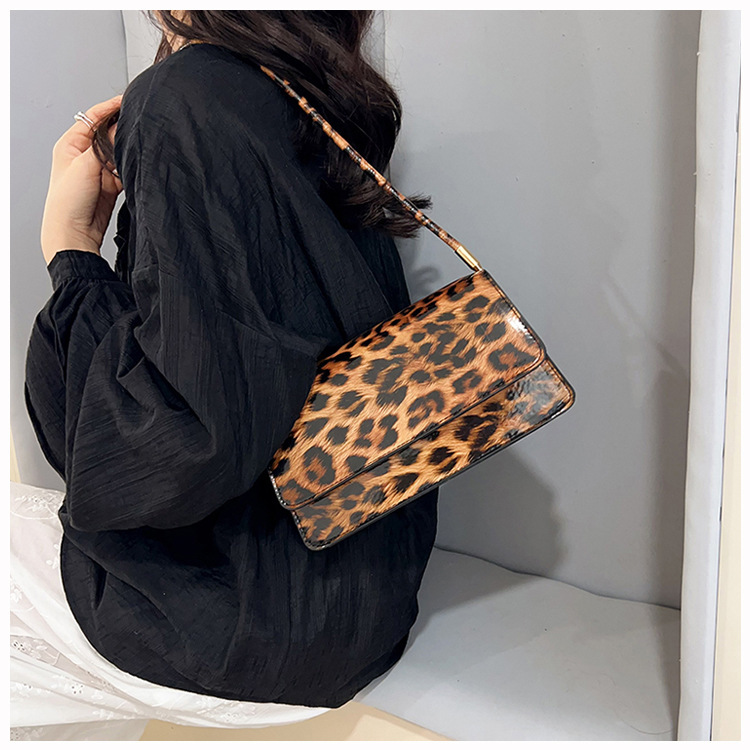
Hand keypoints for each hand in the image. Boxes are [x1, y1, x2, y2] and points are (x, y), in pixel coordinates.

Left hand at [40, 95, 123, 265]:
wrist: (74, 233)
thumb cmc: (67, 202)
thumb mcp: (84, 165)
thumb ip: (103, 146)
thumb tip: (119, 129)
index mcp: (70, 144)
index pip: (93, 118)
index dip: (110, 108)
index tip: (127, 101)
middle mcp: (84, 155)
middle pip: (108, 134)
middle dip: (122, 129)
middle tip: (138, 125)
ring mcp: (98, 170)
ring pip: (119, 152)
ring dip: (128, 151)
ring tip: (139, 146)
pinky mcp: (110, 185)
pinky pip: (125, 170)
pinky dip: (131, 168)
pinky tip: (137, 166)